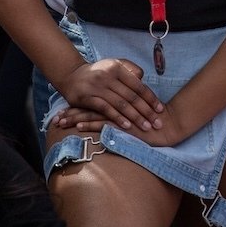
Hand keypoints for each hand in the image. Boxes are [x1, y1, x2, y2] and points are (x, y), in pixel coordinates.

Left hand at [51, 102, 190, 146]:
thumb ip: (123, 108)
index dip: (78, 104)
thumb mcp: (135, 112)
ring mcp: (118, 114)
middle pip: (88, 106)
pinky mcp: (122, 124)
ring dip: (75, 119)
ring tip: (60, 123)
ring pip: (92, 114)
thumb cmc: (152, 120)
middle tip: (56, 117)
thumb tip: (109, 109)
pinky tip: (77, 126)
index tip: (64, 108)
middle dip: (71, 112)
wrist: (168, 125)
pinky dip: (89, 124)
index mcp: (117, 100)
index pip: (94, 100)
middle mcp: (115, 105)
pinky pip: (102, 123)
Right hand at [58, 58, 164, 131]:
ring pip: (121, 104)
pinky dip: (117, 118)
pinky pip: (106, 109)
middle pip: (132, 96)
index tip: (161, 109)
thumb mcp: (114, 65)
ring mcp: (98, 86)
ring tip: (146, 127)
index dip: (150, 98)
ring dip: (135, 117)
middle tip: (158, 123)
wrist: (71, 76)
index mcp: (117, 67)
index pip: (138, 85)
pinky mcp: (88, 97)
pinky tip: (127, 126)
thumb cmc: (98, 72)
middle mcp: (108, 75)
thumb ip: (130, 70)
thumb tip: (143, 78)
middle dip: (146, 111)